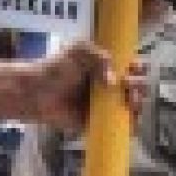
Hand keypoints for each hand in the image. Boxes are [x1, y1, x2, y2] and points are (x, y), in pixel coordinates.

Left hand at [27, 41, 146, 129]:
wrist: (35, 93)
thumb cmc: (55, 68)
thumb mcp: (78, 51)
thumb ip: (99, 57)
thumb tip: (114, 81)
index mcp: (107, 64)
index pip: (132, 64)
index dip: (138, 66)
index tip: (134, 67)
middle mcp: (110, 84)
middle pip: (137, 85)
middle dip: (139, 84)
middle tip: (128, 84)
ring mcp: (106, 103)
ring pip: (133, 105)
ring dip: (138, 102)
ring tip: (129, 99)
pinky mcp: (100, 121)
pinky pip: (121, 125)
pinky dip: (131, 124)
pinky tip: (130, 118)